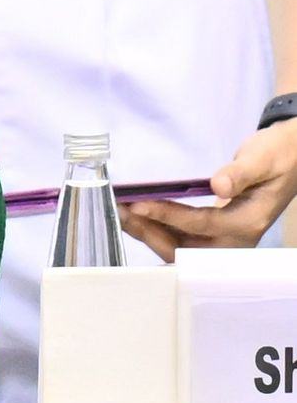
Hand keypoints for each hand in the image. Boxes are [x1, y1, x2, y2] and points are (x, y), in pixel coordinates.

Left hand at [123, 123, 296, 259]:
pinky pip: (182, 239)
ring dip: (149, 233)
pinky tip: (138, 217)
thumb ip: (241, 172)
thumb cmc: (278, 154)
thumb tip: (220, 186)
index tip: (140, 205)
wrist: (290, 157)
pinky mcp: (214, 235)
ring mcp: (224, 240)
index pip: (202, 225)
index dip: (168, 216)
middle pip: (185, 247)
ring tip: (122, 214)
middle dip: (150, 232)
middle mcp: (236, 240)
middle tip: (121, 214)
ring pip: (179, 247)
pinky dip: (158, 229)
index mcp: (249, 223)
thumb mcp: (263, 158)